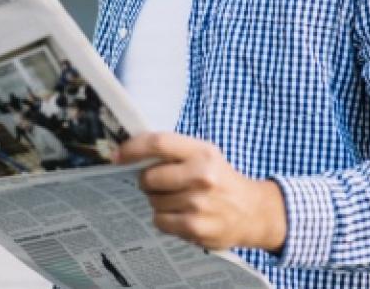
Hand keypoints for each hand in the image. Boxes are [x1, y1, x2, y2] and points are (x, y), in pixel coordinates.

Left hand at [115, 132, 285, 251]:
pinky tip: (182, 215)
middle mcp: (202, 176)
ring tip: (180, 200)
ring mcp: (198, 203)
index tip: (117, 155)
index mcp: (202, 152)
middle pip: (149, 177)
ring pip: (153, 201)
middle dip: (147, 181)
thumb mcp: (205, 156)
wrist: (252, 212)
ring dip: (158, 201)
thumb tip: (130, 152)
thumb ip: (174, 152)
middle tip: (159, 184)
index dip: (133, 148)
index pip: (158, 143)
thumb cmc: (221, 180)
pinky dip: (165, 219)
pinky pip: (160, 220)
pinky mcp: (195, 227)